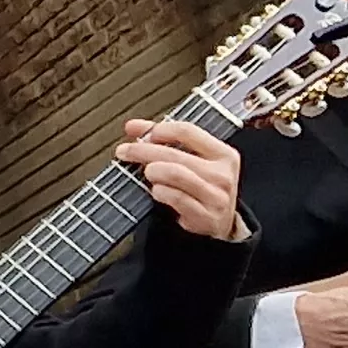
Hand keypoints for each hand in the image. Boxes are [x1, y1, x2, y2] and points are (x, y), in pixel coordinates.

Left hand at [113, 117, 244, 239]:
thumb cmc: (201, 184)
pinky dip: (160, 191)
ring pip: (175, 174)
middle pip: (174, 154)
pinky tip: (155, 190)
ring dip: (152, 170)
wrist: (220, 221)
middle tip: (124, 152)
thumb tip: (132, 126)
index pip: (187, 131)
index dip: (160, 130)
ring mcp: (216, 197)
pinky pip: (176, 198)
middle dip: (142, 150)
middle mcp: (222, 175)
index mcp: (223, 154)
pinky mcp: (206, 217)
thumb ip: (164, 139)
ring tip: (146, 172)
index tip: (142, 135)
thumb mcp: (194, 159)